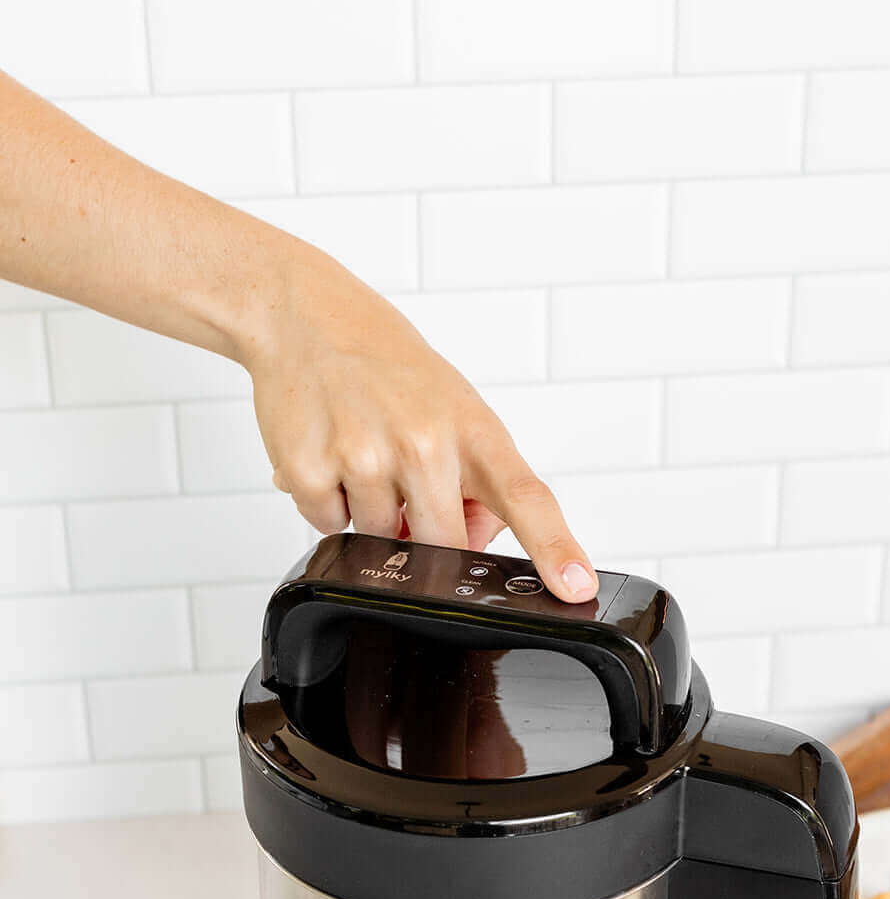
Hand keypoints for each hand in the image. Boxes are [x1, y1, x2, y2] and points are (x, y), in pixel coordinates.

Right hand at [240, 243, 598, 602]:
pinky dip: (327, 502)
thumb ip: (476, 482)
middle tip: (403, 477)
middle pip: (443, 548)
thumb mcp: (452, 408)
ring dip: (370, 514)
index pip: (527, 498)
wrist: (304, 314)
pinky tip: (328, 454)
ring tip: (360, 451)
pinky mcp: (309, 470)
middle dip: (424, 533)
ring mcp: (365, 456)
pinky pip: (327, 526)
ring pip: (380, 542)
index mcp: (472, 429)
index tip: (575, 585)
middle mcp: (424, 442)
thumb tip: (472, 544)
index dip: (555, 548)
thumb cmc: (386, 364)